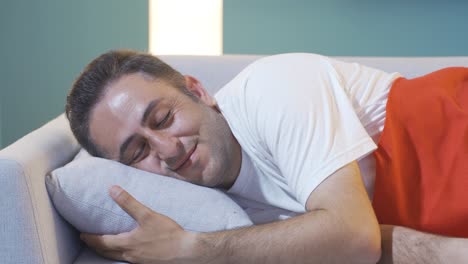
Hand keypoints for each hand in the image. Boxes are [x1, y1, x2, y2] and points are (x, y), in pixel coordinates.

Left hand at [80, 185, 197, 262]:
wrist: (186, 252)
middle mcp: (130, 255)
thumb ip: (129, 203)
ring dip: (108, 251)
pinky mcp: (148, 263)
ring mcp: (139, 261)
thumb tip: (112, 189)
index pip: (102, 242)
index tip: (82, 234)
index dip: (91, 238)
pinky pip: (129, 259)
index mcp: (127, 244)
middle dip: (97, 246)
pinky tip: (130, 249)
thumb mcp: (147, 215)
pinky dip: (122, 254)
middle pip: (107, 252)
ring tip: (106, 244)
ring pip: (118, 257)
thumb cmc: (168, 234)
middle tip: (89, 240)